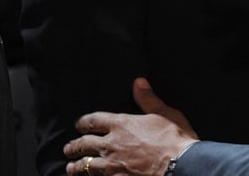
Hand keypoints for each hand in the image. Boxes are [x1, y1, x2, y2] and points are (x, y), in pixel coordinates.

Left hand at [64, 78, 197, 175]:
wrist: (178, 164)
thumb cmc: (174, 138)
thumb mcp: (164, 113)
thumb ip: (148, 99)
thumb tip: (138, 82)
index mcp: (121, 124)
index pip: (93, 121)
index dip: (83, 122)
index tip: (79, 125)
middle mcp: (111, 144)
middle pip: (83, 144)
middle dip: (74, 146)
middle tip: (69, 147)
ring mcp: (111, 165)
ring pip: (85, 165)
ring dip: (76, 166)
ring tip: (71, 167)